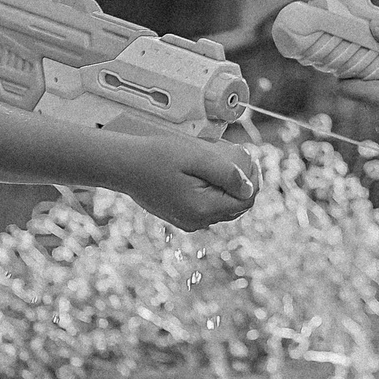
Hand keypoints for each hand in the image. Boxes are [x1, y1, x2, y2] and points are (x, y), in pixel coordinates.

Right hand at [117, 135, 257, 232]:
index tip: (251, 159)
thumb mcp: (196, 156)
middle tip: (241, 159)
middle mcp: (197, 222)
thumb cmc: (157, 157)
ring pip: (223, 208)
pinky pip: (208, 207)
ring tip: (225, 164)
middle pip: (236, 207)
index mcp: (203, 209)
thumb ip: (226, 173)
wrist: (124, 166)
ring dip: (229, 188)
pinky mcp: (181, 216)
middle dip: (243, 184)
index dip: (254, 181)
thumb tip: (248, 189)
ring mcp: (188, 221)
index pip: (245, 201)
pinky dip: (214, 192)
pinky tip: (208, 174)